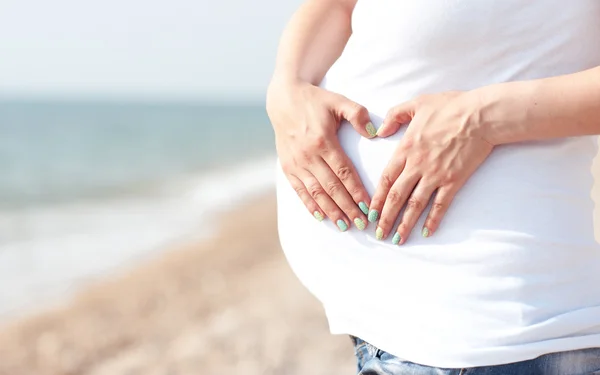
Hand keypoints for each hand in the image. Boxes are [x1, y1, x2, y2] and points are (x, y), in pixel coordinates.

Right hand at [266, 79, 375, 230]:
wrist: (284, 100)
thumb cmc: (316, 101)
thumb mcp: (338, 101)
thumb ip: (357, 114)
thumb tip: (373, 132)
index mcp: (323, 141)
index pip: (344, 172)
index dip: (356, 192)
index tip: (368, 207)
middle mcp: (309, 156)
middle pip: (332, 187)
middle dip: (348, 208)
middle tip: (362, 224)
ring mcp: (296, 163)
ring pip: (316, 193)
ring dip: (331, 211)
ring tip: (345, 226)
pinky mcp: (288, 167)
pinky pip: (300, 190)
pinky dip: (310, 205)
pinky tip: (321, 217)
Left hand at [369, 91, 493, 242]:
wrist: (481, 114)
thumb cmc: (451, 106)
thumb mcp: (417, 103)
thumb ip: (395, 116)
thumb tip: (379, 132)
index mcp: (406, 148)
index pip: (385, 179)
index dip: (376, 198)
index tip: (369, 213)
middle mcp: (417, 165)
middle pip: (396, 196)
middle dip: (385, 217)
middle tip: (378, 234)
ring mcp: (435, 175)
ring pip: (415, 205)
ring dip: (404, 224)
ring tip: (397, 239)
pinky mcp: (454, 180)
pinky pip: (440, 204)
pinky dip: (433, 220)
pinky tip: (426, 232)